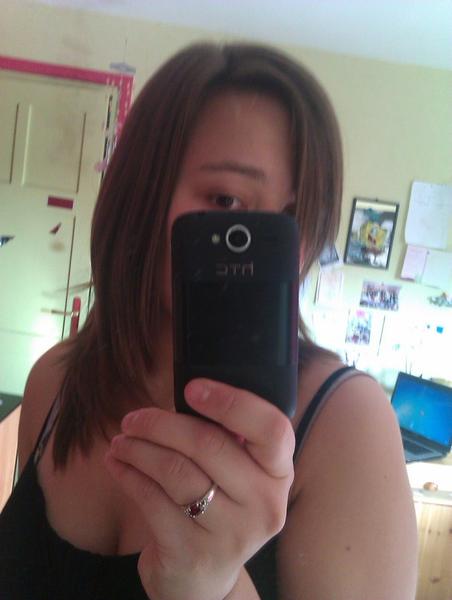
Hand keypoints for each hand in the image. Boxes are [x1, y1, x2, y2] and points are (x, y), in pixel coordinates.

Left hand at [105, 379, 294, 599]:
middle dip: (161, 424)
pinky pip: (153, 500)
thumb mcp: (237, 474)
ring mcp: (231, 533)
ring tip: (120, 440)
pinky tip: (117, 464)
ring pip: (176, 471)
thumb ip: (226, 437)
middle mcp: (264, 504)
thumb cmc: (219, 507)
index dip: (231, 402)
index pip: (271, 428)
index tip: (192, 388)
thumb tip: (187, 393)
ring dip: (139, 448)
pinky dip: (129, 475)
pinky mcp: (193, 552)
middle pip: (209, 445)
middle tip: (133, 418)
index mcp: (278, 473)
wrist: (205, 579)